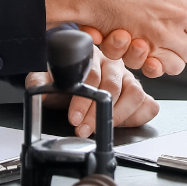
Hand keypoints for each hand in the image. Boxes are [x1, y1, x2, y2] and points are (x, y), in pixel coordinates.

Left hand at [24, 47, 158, 136]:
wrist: (73, 78)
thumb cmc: (65, 79)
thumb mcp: (48, 77)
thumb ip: (39, 80)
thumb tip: (37, 90)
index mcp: (92, 55)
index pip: (93, 75)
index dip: (83, 99)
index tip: (74, 118)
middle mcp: (114, 64)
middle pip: (113, 87)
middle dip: (97, 113)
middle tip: (84, 128)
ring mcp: (129, 79)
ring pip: (135, 94)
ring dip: (118, 117)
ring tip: (101, 129)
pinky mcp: (138, 94)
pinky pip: (149, 105)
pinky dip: (139, 117)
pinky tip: (123, 125)